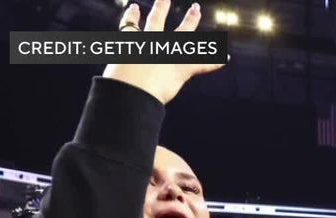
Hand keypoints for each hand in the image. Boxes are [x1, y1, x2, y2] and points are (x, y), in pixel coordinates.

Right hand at [105, 2, 224, 104]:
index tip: (133, 7)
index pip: (129, 26)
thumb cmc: (119, 84)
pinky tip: (225, 58)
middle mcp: (151, 42)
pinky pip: (203, 63)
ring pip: (183, 31)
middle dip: (161, 8)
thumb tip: (110, 92)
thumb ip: (116, 79)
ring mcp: (169, 52)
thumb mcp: (113, 77)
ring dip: (191, 20)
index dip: (131, 17)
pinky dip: (214, 62)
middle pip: (156, 20)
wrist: (134, 88)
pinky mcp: (183, 67)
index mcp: (131, 43)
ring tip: (195, 9)